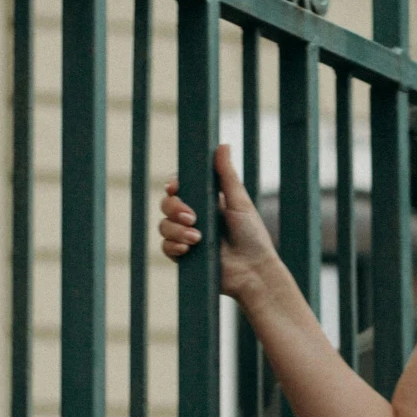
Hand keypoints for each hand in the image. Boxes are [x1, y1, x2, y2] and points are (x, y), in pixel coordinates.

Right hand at [159, 143, 281, 304]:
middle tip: (192, 217)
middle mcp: (194, 217)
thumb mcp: (240, 202)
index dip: (173, 186)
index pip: (181, 187)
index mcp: (206, 200)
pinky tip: (188, 250)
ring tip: (198, 239)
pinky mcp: (184, 256)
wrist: (253, 271)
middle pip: (166, 204)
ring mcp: (187, 236)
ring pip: (163, 226)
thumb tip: (222, 144)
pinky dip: (173, 246)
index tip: (175, 187)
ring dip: (176, 230)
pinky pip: (165, 247)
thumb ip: (227, 175)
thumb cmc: (252, 236)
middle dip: (174, 208)